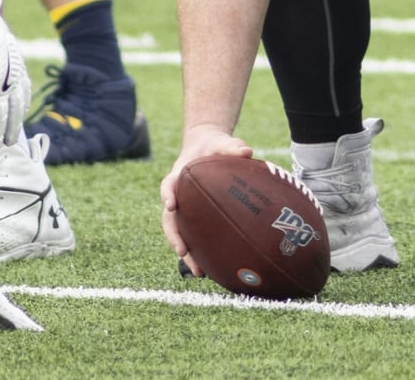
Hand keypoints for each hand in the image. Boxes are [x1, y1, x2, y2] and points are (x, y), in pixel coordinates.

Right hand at [161, 125, 252, 275]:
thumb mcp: (223, 142)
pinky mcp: (193, 217)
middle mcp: (177, 195)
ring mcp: (184, 208)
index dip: (167, 194)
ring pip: (179, 233)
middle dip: (174, 236)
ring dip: (186, 252)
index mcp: (179, 175)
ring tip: (199, 272)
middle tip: (182, 251)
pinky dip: (198, 251)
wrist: (207, 147)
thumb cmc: (215, 146)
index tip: (170, 204)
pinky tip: (212, 267)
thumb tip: (247, 152)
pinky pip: (193, 235)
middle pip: (169, 219)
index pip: (168, 185)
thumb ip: (233, 146)